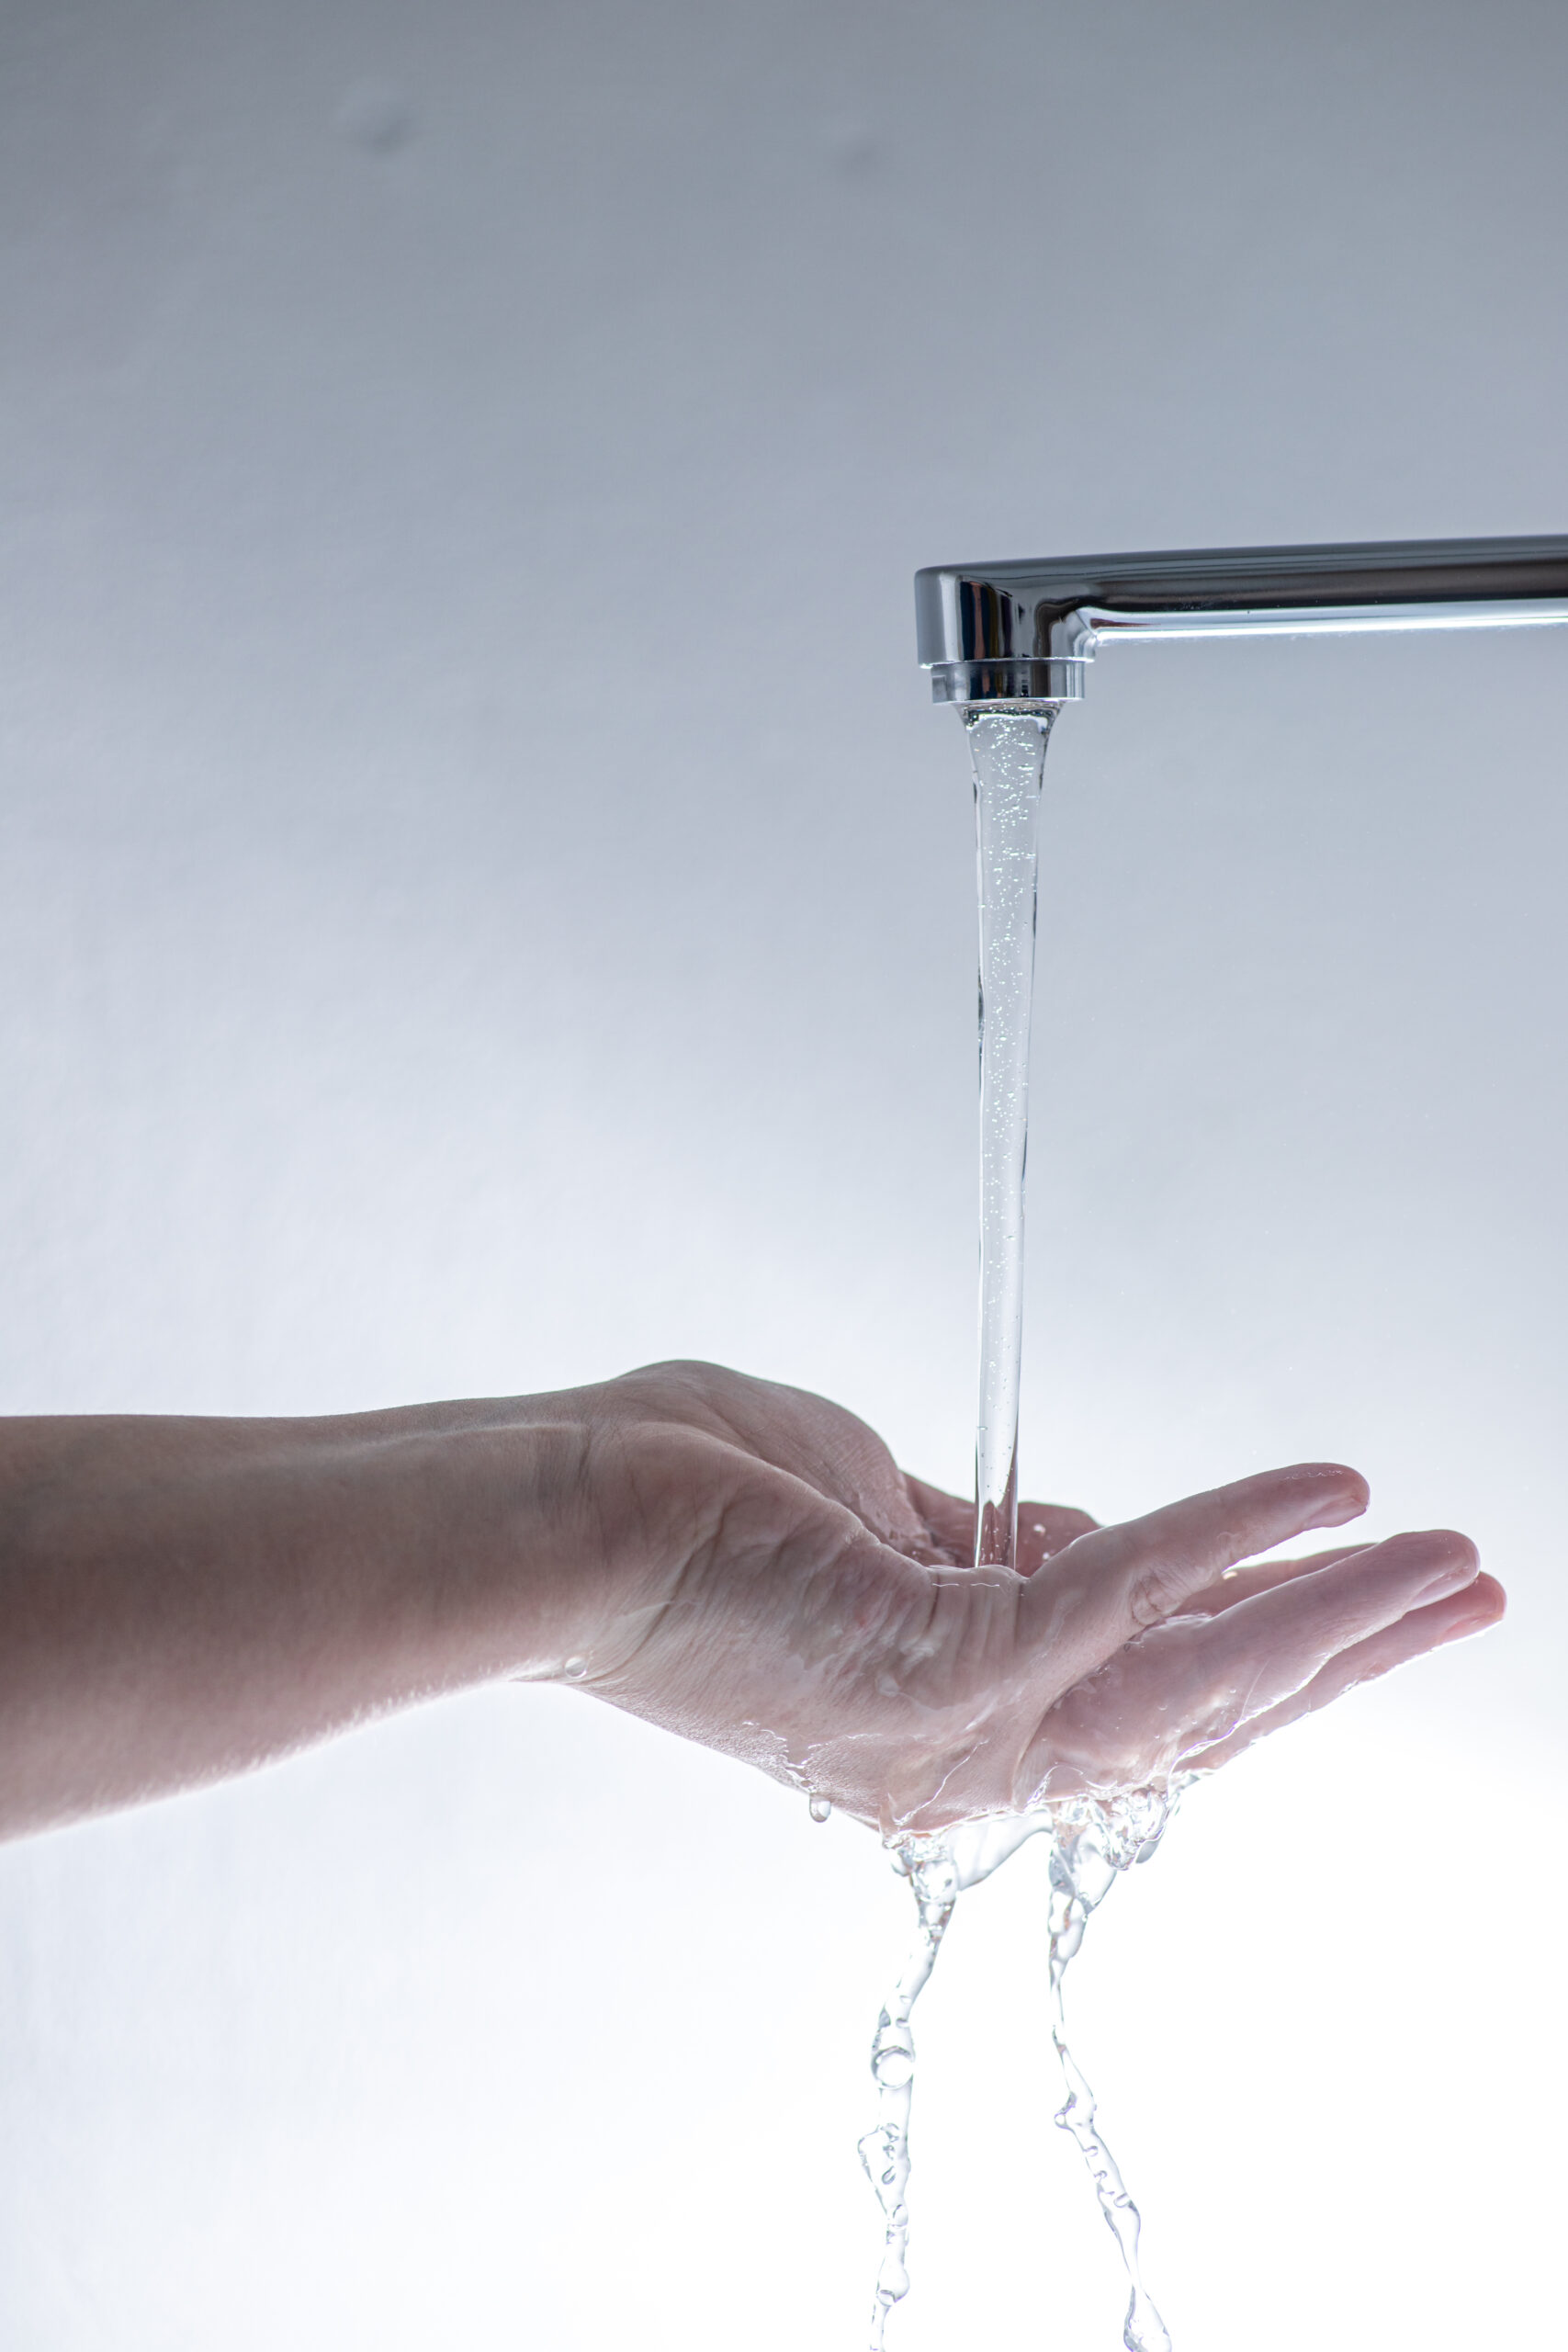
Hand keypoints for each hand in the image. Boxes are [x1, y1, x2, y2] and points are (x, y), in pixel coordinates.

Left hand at [564, 1362, 1503, 1835]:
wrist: (553, 1515)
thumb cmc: (685, 1498)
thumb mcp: (874, 1519)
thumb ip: (987, 1545)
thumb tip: (1091, 1539)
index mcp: (946, 1719)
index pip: (1139, 1698)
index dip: (1263, 1643)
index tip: (1349, 1583)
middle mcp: (965, 1755)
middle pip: (1200, 1718)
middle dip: (1346, 1656)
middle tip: (1469, 1598)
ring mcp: (954, 1725)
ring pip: (1195, 1682)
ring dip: (1338, 1618)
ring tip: (1455, 1567)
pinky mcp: (940, 1660)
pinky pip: (1130, 1593)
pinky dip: (1241, 1537)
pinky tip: (1334, 1496)